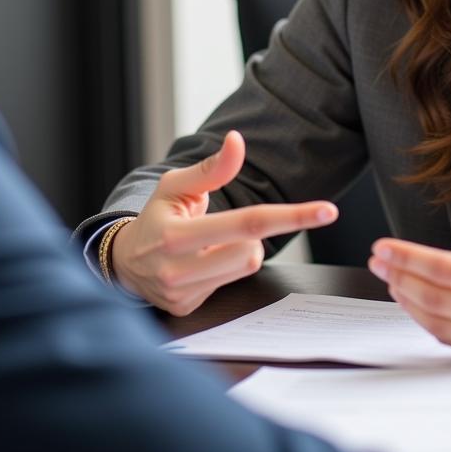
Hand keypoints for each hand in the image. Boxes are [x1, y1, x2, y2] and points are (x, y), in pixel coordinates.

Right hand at [112, 130, 337, 314]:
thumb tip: (237, 141)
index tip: (328, 211)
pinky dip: (226, 269)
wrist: (123, 263)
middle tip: (226, 228)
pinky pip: (231, 286)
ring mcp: (183, 294)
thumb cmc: (156, 216)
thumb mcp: (176, 186)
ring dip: (241, 251)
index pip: (247, 224)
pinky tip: (203, 264)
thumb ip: (212, 167)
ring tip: (213, 245)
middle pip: (252, 252)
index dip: (292, 216)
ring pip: (245, 268)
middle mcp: (178, 270)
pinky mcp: (189, 310)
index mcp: (175, 235)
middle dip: (252, 235)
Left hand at [368, 176, 450, 360]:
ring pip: (439, 324)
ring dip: (406, 299)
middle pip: (436, 299)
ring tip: (389, 275)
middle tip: (377, 258)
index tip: (382, 246)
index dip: (409, 258)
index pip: (447, 270)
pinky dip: (426, 319)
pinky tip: (412, 297)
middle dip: (398, 276)